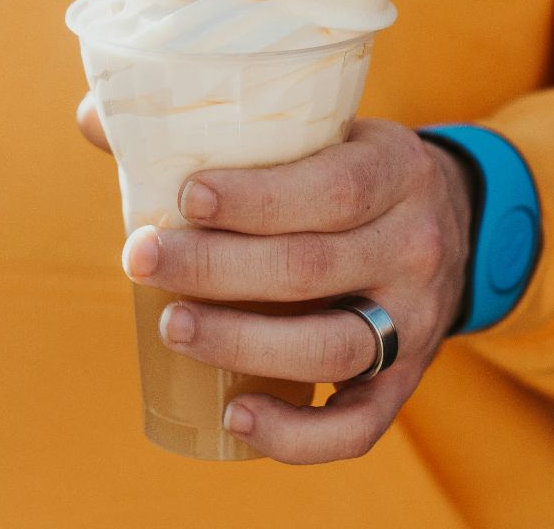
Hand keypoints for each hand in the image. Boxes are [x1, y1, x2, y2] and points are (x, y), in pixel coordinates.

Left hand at [77, 101, 475, 463]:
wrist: (457, 222)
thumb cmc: (351, 169)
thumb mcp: (319, 128)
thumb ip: (221, 126)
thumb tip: (96, 118)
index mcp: (396, 171)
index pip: (332, 189)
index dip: (256, 198)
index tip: (185, 197)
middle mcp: (415, 247)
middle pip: (312, 268)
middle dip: (216, 268)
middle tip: (141, 259)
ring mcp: (416, 320)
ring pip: (330, 347)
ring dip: (241, 344)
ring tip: (171, 326)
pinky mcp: (406, 380)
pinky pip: (357, 426)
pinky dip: (294, 435)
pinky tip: (233, 416)